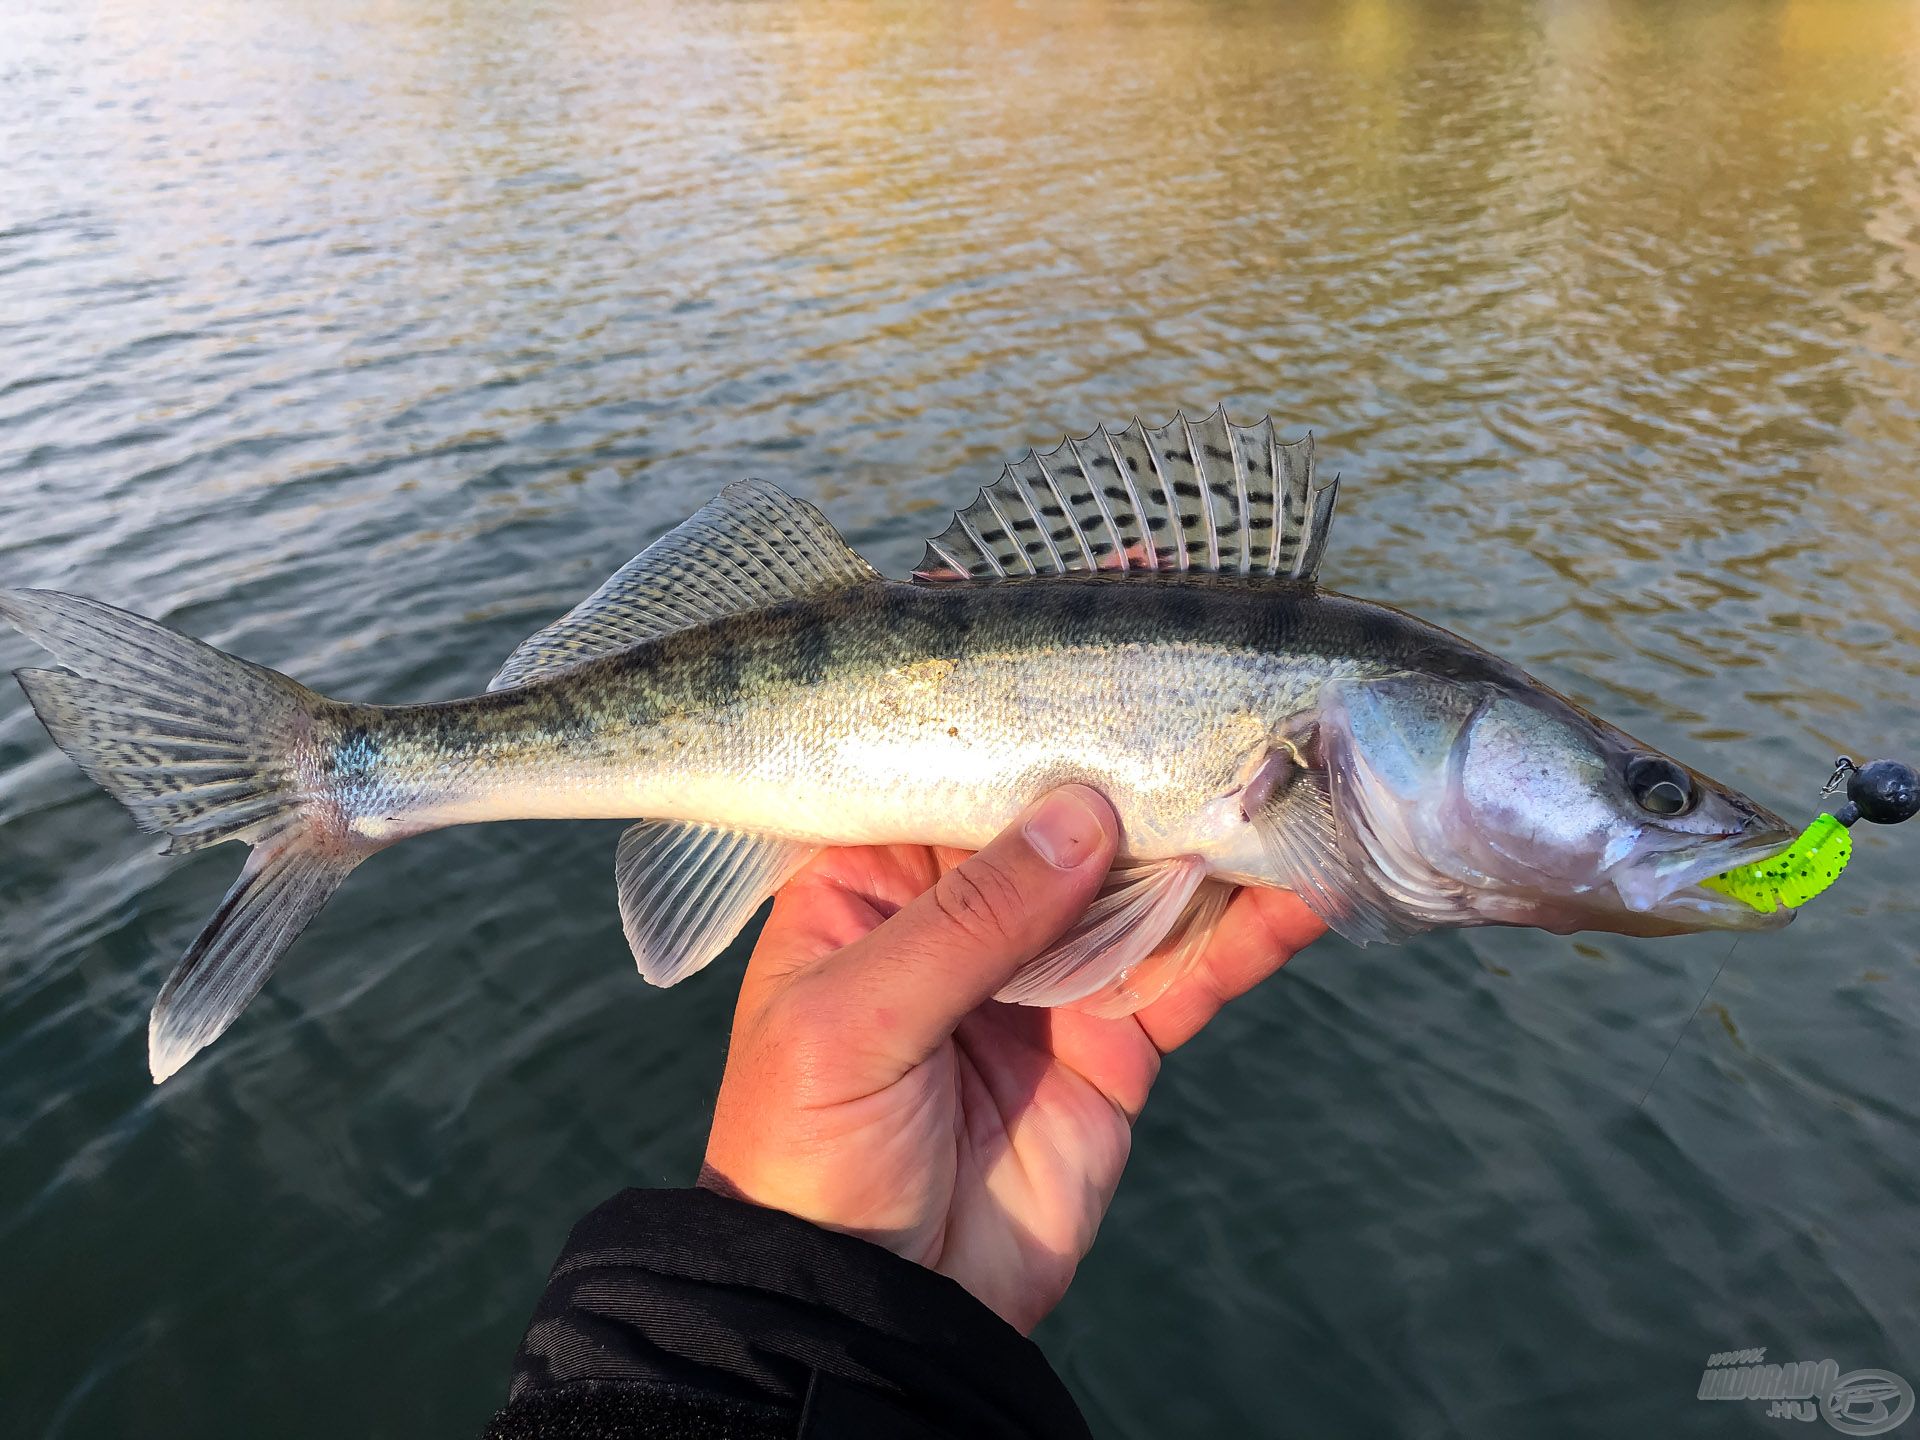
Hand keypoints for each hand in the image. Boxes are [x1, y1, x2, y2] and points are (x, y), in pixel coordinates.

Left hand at [698, 786, 1325, 1332]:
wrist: (871, 1313)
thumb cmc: (810, 1156)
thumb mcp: (853, 1022)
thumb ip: (971, 920)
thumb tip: (1084, 813)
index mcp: (873, 884)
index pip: (959, 781)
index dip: (1033, 732)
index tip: (1118, 676)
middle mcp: (966, 914)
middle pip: (1067, 825)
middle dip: (1145, 781)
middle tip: (1237, 724)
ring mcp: (1048, 974)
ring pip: (1143, 889)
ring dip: (1215, 848)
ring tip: (1299, 790)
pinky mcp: (1115, 1040)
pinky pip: (1188, 974)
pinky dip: (1247, 936)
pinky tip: (1307, 892)